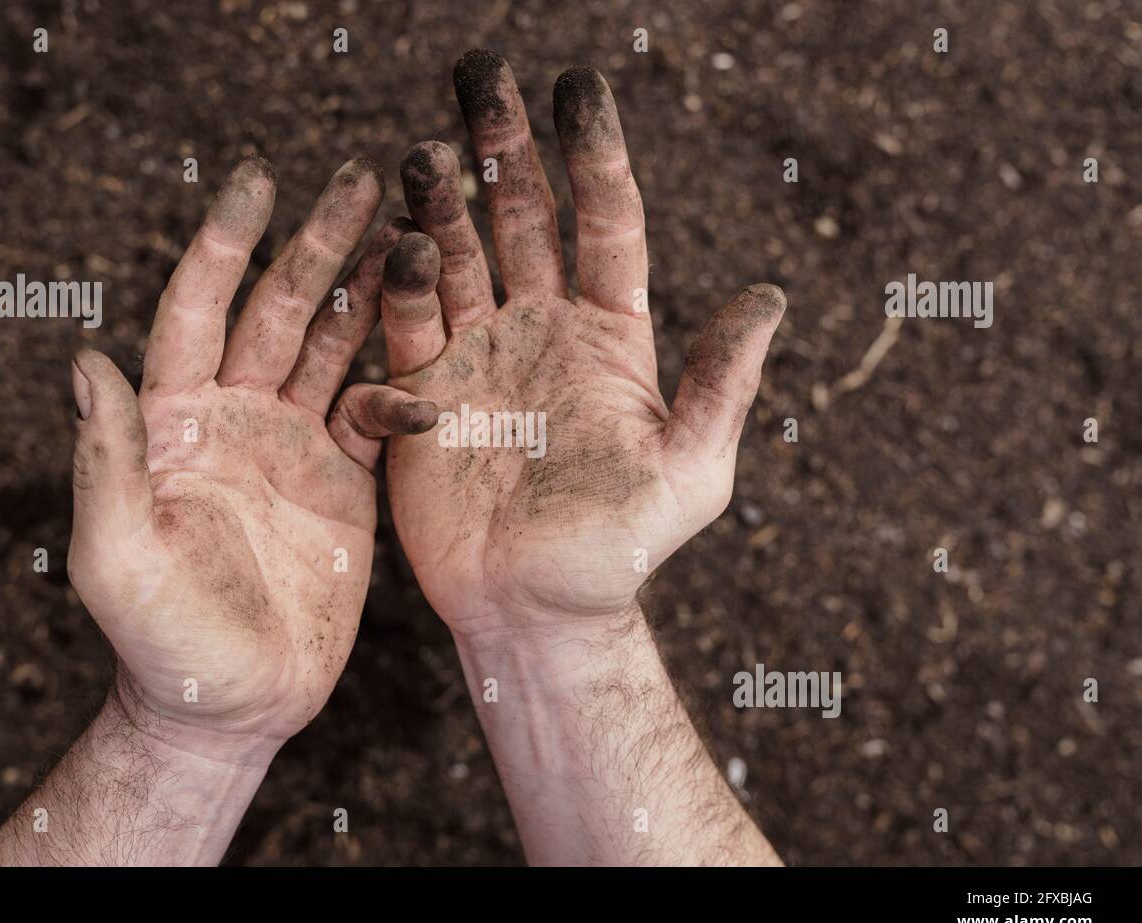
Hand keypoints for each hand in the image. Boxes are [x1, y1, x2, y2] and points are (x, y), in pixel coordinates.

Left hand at [68, 157, 434, 758]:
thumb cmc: (163, 637)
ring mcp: (293, 446)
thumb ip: (107, 458)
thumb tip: (84, 359)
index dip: (226, 246)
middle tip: (362, 178)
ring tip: (411, 236)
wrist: (234, 702)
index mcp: (175, 421)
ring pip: (335, 349)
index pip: (198, 310)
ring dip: (369, 295)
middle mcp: (235, 417)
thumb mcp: (119, 552)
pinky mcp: (343, 481)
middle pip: (279, 313)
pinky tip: (434, 380)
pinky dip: (404, 394)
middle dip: (317, 246)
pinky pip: (378, 418)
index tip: (259, 183)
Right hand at [385, 51, 786, 643]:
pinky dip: (396, 289)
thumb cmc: (621, 550)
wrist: (535, 610)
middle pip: (519, 217)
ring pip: (454, 257)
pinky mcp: (419, 394)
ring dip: (438, 203)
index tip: (579, 84)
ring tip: (424, 153)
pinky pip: (401, 327)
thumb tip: (769, 296)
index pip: (603, 224)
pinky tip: (396, 248)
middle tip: (480, 68)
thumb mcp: (691, 470)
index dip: (592, 154)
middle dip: (501, 144)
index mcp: (609, 335)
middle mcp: (539, 329)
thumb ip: (720, 384)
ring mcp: (476, 356)